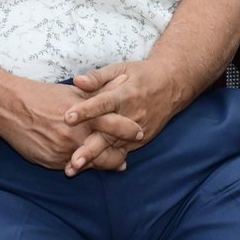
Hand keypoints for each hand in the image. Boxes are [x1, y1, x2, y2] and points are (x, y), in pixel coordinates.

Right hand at [0, 76, 142, 173]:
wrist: (7, 106)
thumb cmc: (40, 95)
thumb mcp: (72, 91)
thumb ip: (98, 90)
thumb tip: (123, 83)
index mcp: (84, 114)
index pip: (117, 125)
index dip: (130, 130)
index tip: (139, 132)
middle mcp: (76, 135)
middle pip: (108, 152)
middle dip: (119, 156)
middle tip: (125, 158)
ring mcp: (64, 151)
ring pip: (91, 163)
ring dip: (101, 164)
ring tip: (110, 164)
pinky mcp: (51, 161)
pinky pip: (71, 167)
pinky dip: (79, 165)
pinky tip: (82, 163)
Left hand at [64, 59, 186, 173]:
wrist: (172, 86)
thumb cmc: (140, 75)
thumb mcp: (120, 69)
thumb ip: (97, 77)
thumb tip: (76, 80)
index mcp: (125, 94)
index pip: (103, 103)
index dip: (85, 110)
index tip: (67, 117)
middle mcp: (132, 115)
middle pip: (108, 134)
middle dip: (90, 148)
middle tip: (73, 161)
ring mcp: (137, 131)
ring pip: (113, 148)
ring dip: (94, 160)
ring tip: (74, 170)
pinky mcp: (140, 140)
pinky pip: (121, 153)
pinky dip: (105, 162)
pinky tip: (88, 169)